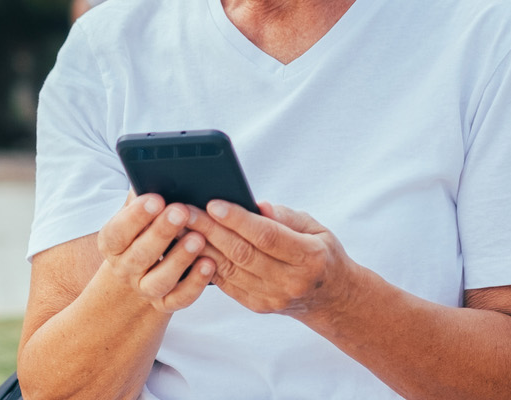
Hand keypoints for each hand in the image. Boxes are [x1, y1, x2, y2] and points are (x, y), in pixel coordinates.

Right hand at [94, 192, 217, 313]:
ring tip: (198, 238)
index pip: (118, 231)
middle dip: (161, 232)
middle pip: (140, 254)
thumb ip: (144, 194)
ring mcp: (145, 289)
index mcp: (113, 242)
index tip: (156, 199)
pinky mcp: (165, 304)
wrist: (141, 274)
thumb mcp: (138, 213)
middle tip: (181, 211)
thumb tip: (155, 170)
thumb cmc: (144, 231)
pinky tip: (210, 264)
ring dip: (179, 259)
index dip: (135, 217)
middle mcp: (125, 268)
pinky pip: (179, 298)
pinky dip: (195, 284)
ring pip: (159, 281)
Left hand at [186, 200, 356, 318]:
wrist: (330, 297)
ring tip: (180, 227)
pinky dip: (206, 264)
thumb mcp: (316, 228)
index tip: (213, 204)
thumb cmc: (322, 254)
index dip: (238, 220)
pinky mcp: (257, 305)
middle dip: (210, 230)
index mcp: (309, 257)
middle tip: (184, 212)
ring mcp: (271, 297)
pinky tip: (190, 249)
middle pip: (242, 253)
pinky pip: (226, 283)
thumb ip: (286, 217)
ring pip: (229, 269)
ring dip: (201, 247)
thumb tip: (257, 206)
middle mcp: (289, 281)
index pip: (267, 236)